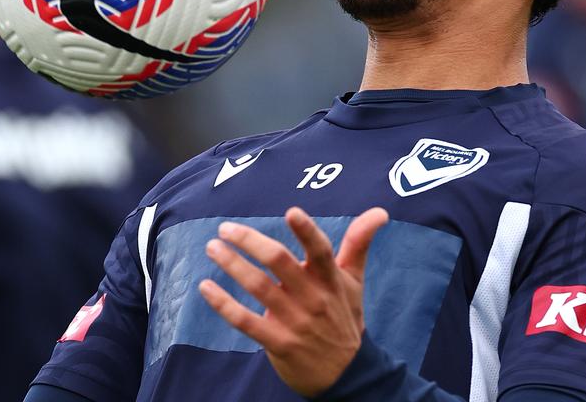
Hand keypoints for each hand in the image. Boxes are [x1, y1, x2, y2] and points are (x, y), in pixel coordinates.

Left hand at [198, 206, 388, 396]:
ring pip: (258, 287)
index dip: (307, 231)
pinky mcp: (278, 342)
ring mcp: (294, 321)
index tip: (291, 211)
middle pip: (279, 262)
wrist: (346, 374)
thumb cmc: (345, 318)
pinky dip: (223, 304)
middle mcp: (312, 298)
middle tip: (226, 228)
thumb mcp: (354, 281)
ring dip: (232, 265)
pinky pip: (245, 321)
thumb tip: (380, 212)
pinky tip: (205, 287)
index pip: (320, 251)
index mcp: (330, 280)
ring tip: (213, 248)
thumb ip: (359, 243)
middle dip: (250, 241)